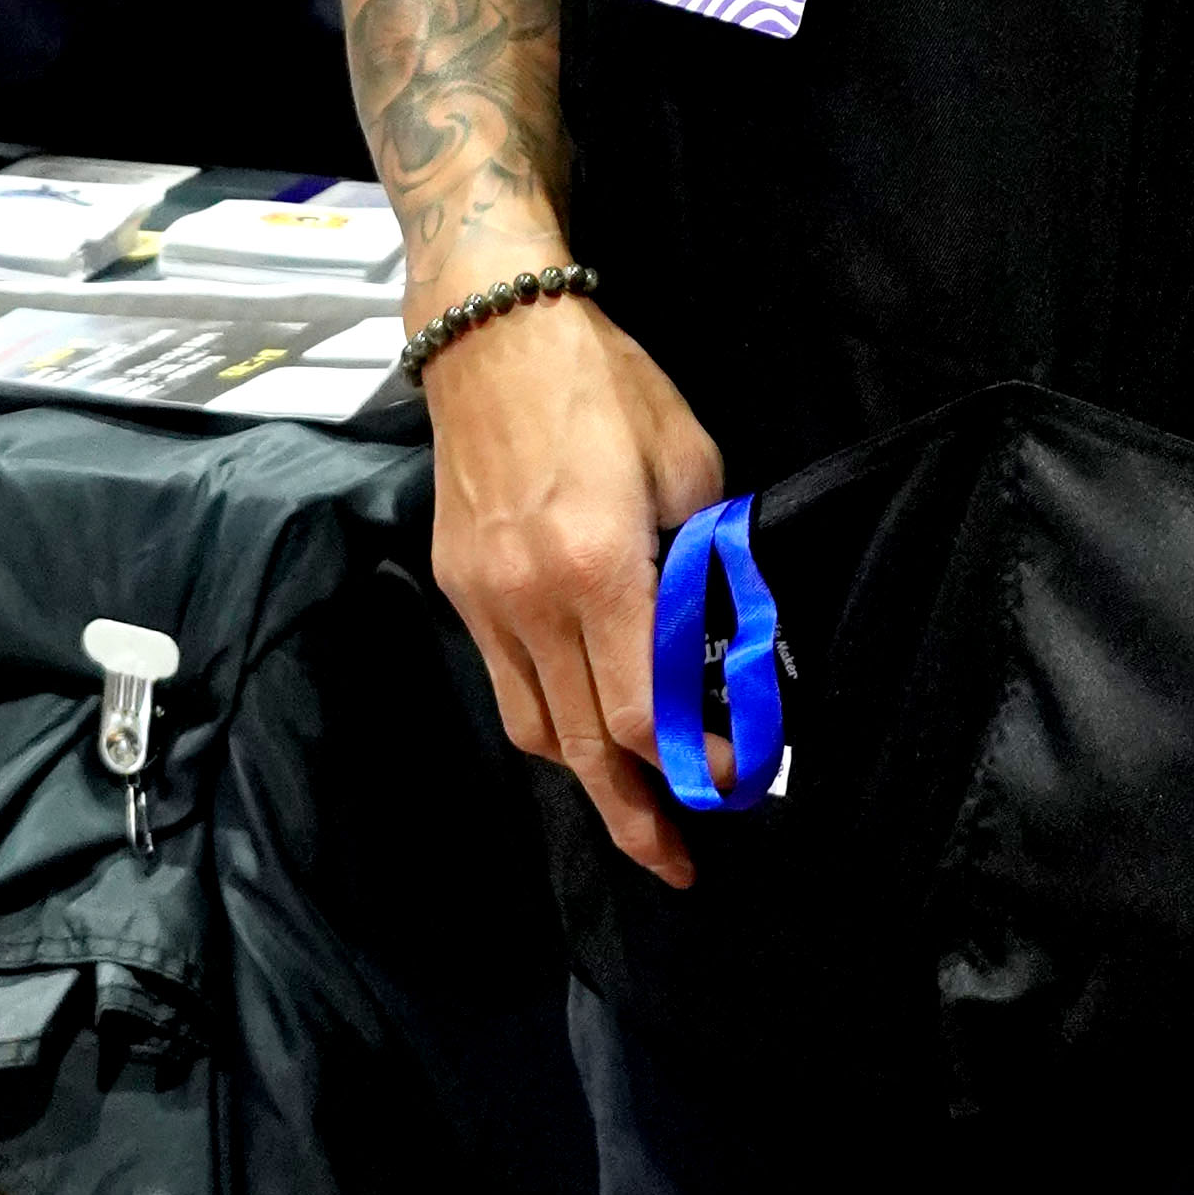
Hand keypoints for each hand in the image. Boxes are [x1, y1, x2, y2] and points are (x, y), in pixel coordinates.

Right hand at [421, 293, 724, 889]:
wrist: (493, 333)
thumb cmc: (605, 385)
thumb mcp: (688, 461)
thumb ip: (703, 559)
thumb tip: (721, 635)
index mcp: (597, 567)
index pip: (642, 712)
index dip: (693, 762)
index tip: (735, 777)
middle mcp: (532, 600)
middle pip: (584, 748)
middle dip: (635, 816)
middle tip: (677, 861)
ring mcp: (485, 599)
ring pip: (535, 730)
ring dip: (586, 775)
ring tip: (632, 798)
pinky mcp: (458, 586)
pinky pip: (505, 682)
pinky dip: (547, 716)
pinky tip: (581, 717)